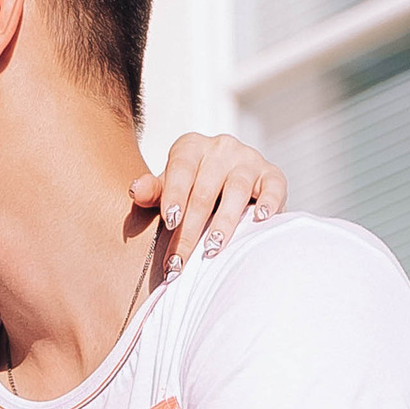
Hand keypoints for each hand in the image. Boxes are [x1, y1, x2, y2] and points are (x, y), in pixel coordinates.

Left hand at [131, 128, 283, 261]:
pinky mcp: (272, 174)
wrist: (227, 186)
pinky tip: (260, 219)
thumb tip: (136, 190)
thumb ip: (153, 191)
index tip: (169, 223)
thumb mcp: (168, 190)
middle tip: (180, 260)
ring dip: (224, 223)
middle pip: (205, 190)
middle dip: (191, 229)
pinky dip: (268, 202)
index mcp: (191, 148)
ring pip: (236, 190)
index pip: (181, 170)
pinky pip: (273, 187)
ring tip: (212, 248)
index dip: (175, 196)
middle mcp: (221, 147)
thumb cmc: (191, 190)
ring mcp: (249, 159)